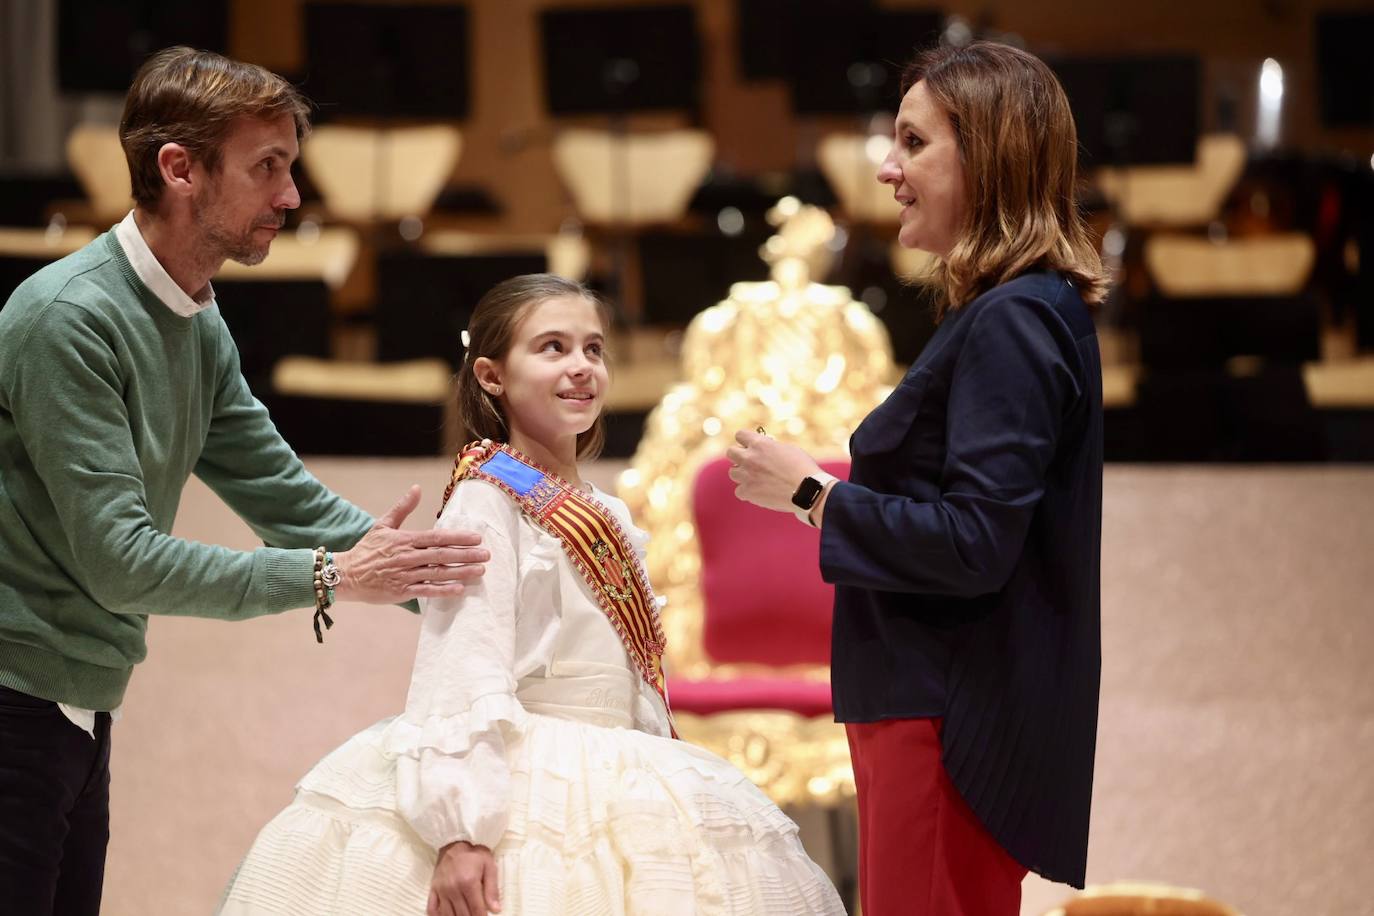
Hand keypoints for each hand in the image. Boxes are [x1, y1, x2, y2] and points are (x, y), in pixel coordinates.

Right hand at [333, 485, 488, 604]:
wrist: (345, 574)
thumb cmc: (367, 549)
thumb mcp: (383, 525)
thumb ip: (403, 507)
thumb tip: (416, 488)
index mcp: (405, 540)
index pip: (436, 538)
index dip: (458, 538)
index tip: (477, 538)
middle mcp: (407, 557)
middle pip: (441, 555)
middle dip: (466, 555)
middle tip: (486, 555)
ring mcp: (404, 575)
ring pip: (437, 573)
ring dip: (460, 572)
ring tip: (480, 571)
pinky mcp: (401, 591)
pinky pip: (426, 591)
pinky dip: (443, 590)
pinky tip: (460, 589)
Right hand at [429, 841, 500, 915]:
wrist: (455, 840)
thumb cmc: (474, 852)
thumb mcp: (489, 866)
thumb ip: (492, 889)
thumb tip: (496, 910)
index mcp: (468, 883)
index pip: (477, 910)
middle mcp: (453, 889)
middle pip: (463, 915)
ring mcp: (441, 890)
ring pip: (448, 915)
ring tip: (465, 915)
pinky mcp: (433, 889)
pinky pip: (432, 908)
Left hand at [725, 429, 821, 512]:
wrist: (807, 490)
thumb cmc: (802, 468)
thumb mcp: (788, 449)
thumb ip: (771, 448)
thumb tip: (765, 448)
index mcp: (760, 443)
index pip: (740, 435)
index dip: (745, 440)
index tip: (750, 446)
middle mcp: (749, 458)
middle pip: (731, 452)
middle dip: (739, 456)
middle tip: (750, 462)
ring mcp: (746, 475)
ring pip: (733, 472)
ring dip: (742, 474)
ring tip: (756, 478)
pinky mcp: (748, 492)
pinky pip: (739, 491)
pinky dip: (748, 492)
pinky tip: (759, 492)